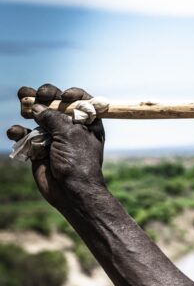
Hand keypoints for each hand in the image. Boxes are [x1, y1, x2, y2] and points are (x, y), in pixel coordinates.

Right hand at [7, 84, 105, 209]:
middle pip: (55, 105)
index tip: (64, 95)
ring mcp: (53, 137)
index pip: (80, 101)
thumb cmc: (78, 162)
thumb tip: (37, 106)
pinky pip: (25, 136)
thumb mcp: (70, 134)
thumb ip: (53, 117)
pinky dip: (17, 132)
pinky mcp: (38, 149)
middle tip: (36, 94)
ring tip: (23, 101)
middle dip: (44, 96)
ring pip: (37, 117)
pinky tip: (14, 132)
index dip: (71, 94)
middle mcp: (70, 128)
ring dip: (28, 108)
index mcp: (88, 123)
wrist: (71, 191)